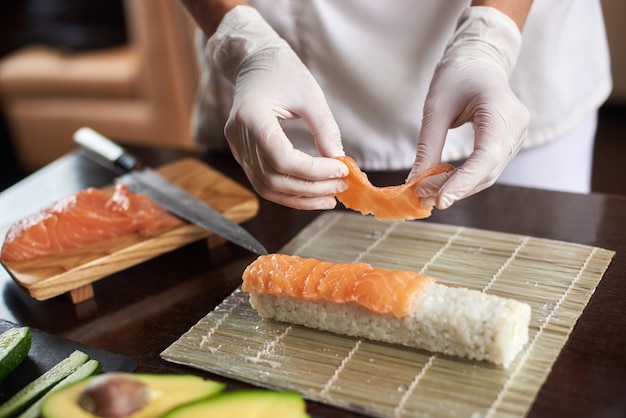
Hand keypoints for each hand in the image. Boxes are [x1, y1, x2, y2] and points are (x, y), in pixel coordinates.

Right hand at [205, 6, 347, 209]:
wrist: (255, 63)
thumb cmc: (283, 73)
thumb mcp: (310, 95)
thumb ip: (325, 129)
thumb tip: (339, 161)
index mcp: (251, 116)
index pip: (281, 158)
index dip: (313, 170)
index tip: (341, 169)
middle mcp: (239, 137)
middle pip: (274, 178)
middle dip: (311, 187)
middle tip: (341, 186)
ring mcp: (238, 149)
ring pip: (267, 188)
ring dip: (300, 198)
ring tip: (330, 197)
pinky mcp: (243, 156)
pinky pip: (265, 183)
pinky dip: (289, 193)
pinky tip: (312, 194)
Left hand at [409, 6, 528, 208]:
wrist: (479, 60)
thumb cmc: (456, 77)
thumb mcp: (435, 108)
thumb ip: (427, 146)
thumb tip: (414, 182)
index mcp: (501, 108)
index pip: (486, 155)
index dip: (464, 181)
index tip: (440, 201)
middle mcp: (516, 125)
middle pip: (487, 169)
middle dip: (454, 187)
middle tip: (421, 196)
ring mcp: (517, 136)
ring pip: (488, 174)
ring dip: (457, 187)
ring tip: (426, 193)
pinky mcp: (509, 143)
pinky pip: (487, 167)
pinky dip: (464, 178)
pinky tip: (441, 183)